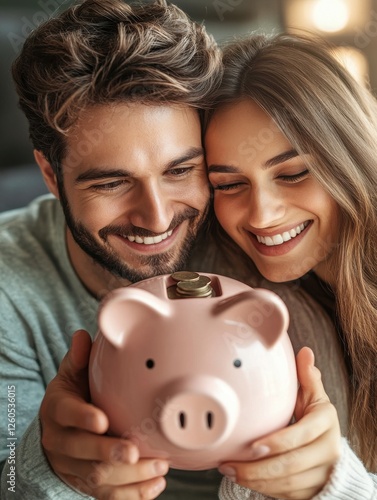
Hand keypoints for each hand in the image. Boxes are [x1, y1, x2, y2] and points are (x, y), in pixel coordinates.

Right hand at [40, 329, 168, 498]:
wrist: (59, 436)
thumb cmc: (72, 399)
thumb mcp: (70, 377)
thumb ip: (78, 359)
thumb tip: (83, 336)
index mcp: (58, 411)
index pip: (67, 414)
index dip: (84, 418)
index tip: (103, 420)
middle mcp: (63, 442)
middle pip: (83, 453)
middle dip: (110, 453)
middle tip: (135, 451)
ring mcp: (75, 467)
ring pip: (99, 479)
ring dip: (131, 476)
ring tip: (159, 466)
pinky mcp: (89, 484)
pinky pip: (110, 496)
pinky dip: (134, 494)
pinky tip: (156, 484)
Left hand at [218, 347, 341, 499]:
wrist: (330, 453)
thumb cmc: (314, 420)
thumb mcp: (313, 398)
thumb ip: (307, 378)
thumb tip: (304, 352)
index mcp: (326, 423)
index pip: (301, 435)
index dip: (277, 442)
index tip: (253, 445)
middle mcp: (328, 451)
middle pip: (290, 465)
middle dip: (256, 467)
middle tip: (229, 463)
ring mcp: (321, 474)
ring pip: (286, 484)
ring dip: (254, 480)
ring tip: (229, 469)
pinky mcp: (311, 491)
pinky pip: (285, 494)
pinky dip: (262, 489)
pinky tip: (243, 479)